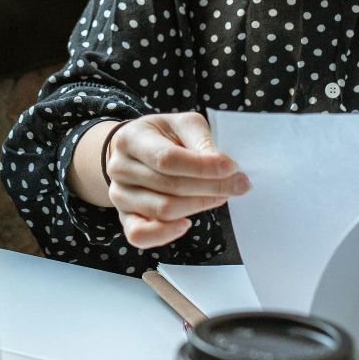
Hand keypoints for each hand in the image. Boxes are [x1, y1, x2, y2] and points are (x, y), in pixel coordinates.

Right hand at [103, 112, 250, 248]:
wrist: (132, 151)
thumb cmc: (163, 136)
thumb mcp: (182, 124)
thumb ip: (201, 140)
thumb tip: (224, 167)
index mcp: (131, 139)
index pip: (167, 159)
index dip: (203, 167)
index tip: (232, 168)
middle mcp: (120, 168)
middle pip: (170, 187)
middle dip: (211, 187)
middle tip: (239, 184)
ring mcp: (119, 195)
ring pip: (164, 211)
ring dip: (199, 206)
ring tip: (219, 195)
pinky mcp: (124, 217)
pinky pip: (140, 235)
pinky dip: (166, 233)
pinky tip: (186, 223)